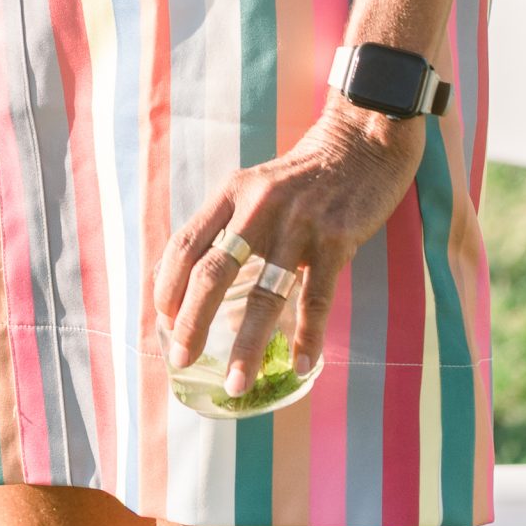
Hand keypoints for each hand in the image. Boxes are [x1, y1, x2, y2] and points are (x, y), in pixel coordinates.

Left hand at [153, 99, 423, 397]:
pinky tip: (301, 365)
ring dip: (246, 346)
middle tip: (181, 361)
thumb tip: (203, 285)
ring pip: (262, 294)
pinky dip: (307, 336)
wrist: (362, 141)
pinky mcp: (336, 239)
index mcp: (232, 193)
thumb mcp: (257, 187)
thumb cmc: (304, 175)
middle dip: (192, 323)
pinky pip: (316, 297)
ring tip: (236, 384)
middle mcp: (257, 207)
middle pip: (213, 273)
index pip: (186, 243)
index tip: (163, 321)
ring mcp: (298, 224)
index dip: (168, 285)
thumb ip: (232, 226)